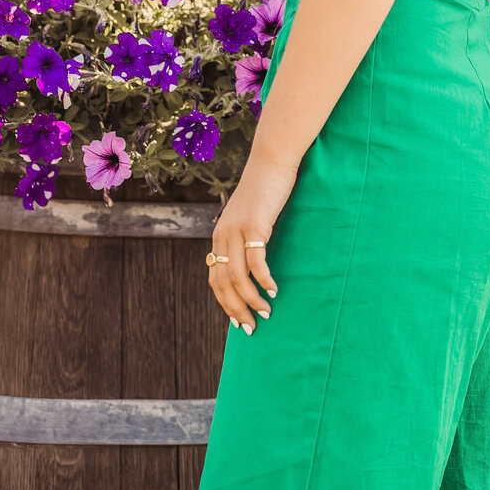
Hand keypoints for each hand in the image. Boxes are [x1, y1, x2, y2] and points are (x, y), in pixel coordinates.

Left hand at [208, 153, 298, 332]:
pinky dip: (264, 280)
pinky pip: (256, 262)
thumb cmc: (265, 191)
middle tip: (252, 327)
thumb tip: (254, 266)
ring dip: (252, 300)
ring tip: (266, 313)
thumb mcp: (250, 217)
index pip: (215, 279)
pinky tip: (273, 290)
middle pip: (223, 283)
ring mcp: (236, 231)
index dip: (225, 303)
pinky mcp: (254, 226)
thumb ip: (246, 239)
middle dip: (237, 309)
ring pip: (238, 277)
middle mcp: (222, 236)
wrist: (271, 161)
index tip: (239, 321)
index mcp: (219, 236)